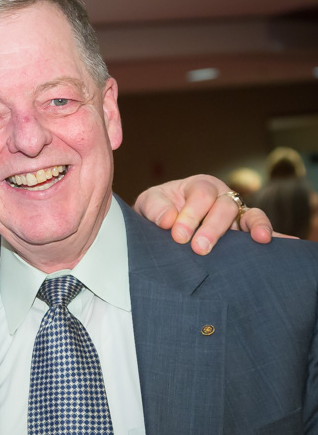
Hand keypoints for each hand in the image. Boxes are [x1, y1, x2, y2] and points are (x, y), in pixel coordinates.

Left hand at [133, 174, 273, 254]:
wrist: (159, 224)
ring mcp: (235, 214)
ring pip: (248, 216)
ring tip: (258, 239)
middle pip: (224, 206)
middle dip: (213, 228)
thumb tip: (167, 221)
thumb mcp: (148, 204)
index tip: (178, 235)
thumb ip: (155, 208)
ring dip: (253, 227)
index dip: (191, 214)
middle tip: (199, 248)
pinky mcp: (242, 231)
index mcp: (198, 186)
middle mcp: (221, 196)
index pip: (201, 195)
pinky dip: (273, 235)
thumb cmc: (157, 211)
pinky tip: (286, 242)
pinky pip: (260, 230)